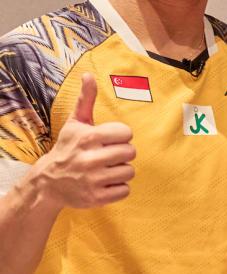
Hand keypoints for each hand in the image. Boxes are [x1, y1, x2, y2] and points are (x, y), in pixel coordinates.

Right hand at [34, 73, 135, 208]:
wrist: (47, 182)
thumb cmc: (67, 148)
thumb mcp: (75, 123)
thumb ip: (86, 100)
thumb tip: (88, 75)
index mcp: (89, 138)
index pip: (127, 133)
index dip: (120, 136)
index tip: (108, 140)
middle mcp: (90, 159)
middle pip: (131, 153)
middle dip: (122, 154)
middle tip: (108, 156)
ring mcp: (92, 180)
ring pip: (129, 172)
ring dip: (121, 171)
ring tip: (105, 169)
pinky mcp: (95, 198)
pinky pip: (125, 190)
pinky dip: (118, 188)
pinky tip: (104, 183)